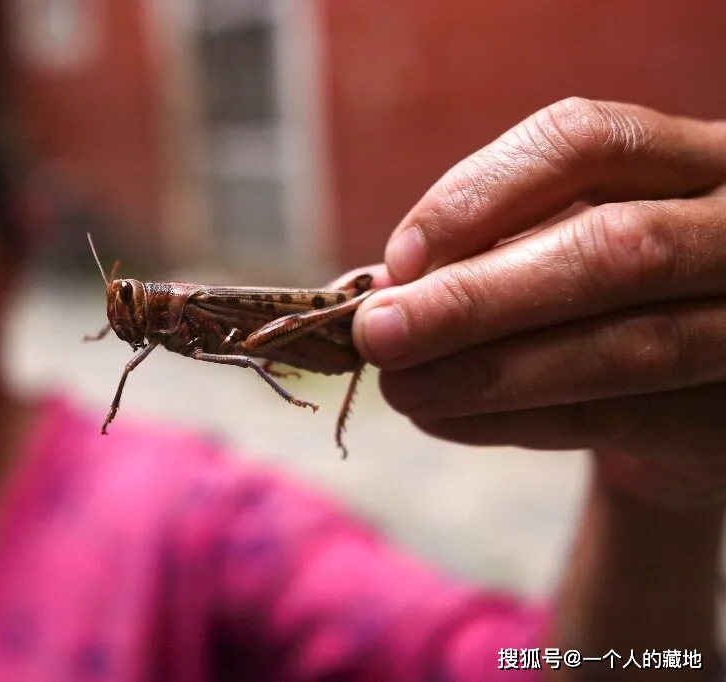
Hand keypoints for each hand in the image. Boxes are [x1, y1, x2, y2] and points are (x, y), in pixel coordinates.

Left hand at [348, 97, 725, 508]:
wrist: (696, 402)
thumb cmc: (606, 305)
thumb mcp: (564, 252)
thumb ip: (494, 253)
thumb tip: (383, 288)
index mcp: (695, 160)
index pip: (587, 143)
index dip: (478, 196)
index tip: (397, 261)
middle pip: (615, 249)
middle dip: (476, 297)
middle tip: (378, 333)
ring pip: (627, 348)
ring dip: (490, 372)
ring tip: (403, 389)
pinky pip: (622, 420)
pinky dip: (516, 422)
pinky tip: (446, 419)